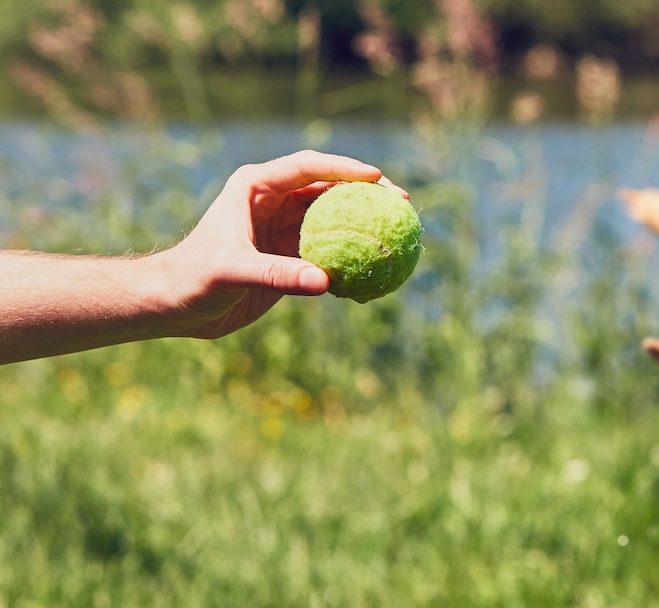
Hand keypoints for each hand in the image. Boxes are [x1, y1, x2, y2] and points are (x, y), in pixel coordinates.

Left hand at [155, 150, 407, 338]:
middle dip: (367, 193)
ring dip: (365, 222)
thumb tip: (326, 282)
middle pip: (329, 188)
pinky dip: (354, 254)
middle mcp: (274, 201)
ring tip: (400, 229)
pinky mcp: (291, 255)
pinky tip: (379, 262)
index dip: (344, 169)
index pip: (307, 168)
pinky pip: (330, 249)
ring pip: (334, 217)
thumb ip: (278, 274)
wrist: (174, 306)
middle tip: (401, 201)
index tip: (376, 177)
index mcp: (256, 187)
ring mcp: (284, 227)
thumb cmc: (192, 279)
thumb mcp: (232, 272)